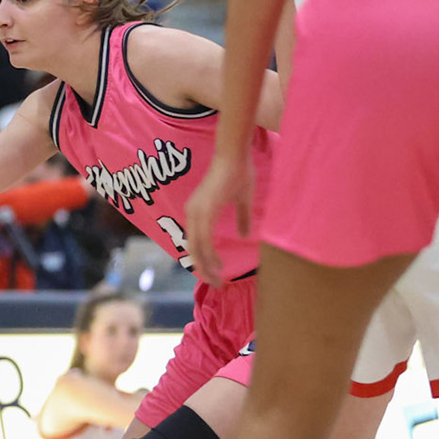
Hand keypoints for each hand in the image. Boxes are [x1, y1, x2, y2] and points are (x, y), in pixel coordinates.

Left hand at [183, 150, 252, 287]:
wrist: (235, 155)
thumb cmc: (238, 173)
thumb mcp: (242, 201)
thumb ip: (242, 218)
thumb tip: (245, 235)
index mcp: (199, 212)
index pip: (196, 243)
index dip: (204, 260)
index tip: (216, 273)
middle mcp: (193, 213)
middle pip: (193, 249)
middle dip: (204, 269)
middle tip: (216, 283)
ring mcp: (196, 212)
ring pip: (196, 248)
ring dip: (206, 266)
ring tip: (217, 279)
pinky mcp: (203, 210)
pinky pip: (203, 239)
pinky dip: (209, 255)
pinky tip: (218, 265)